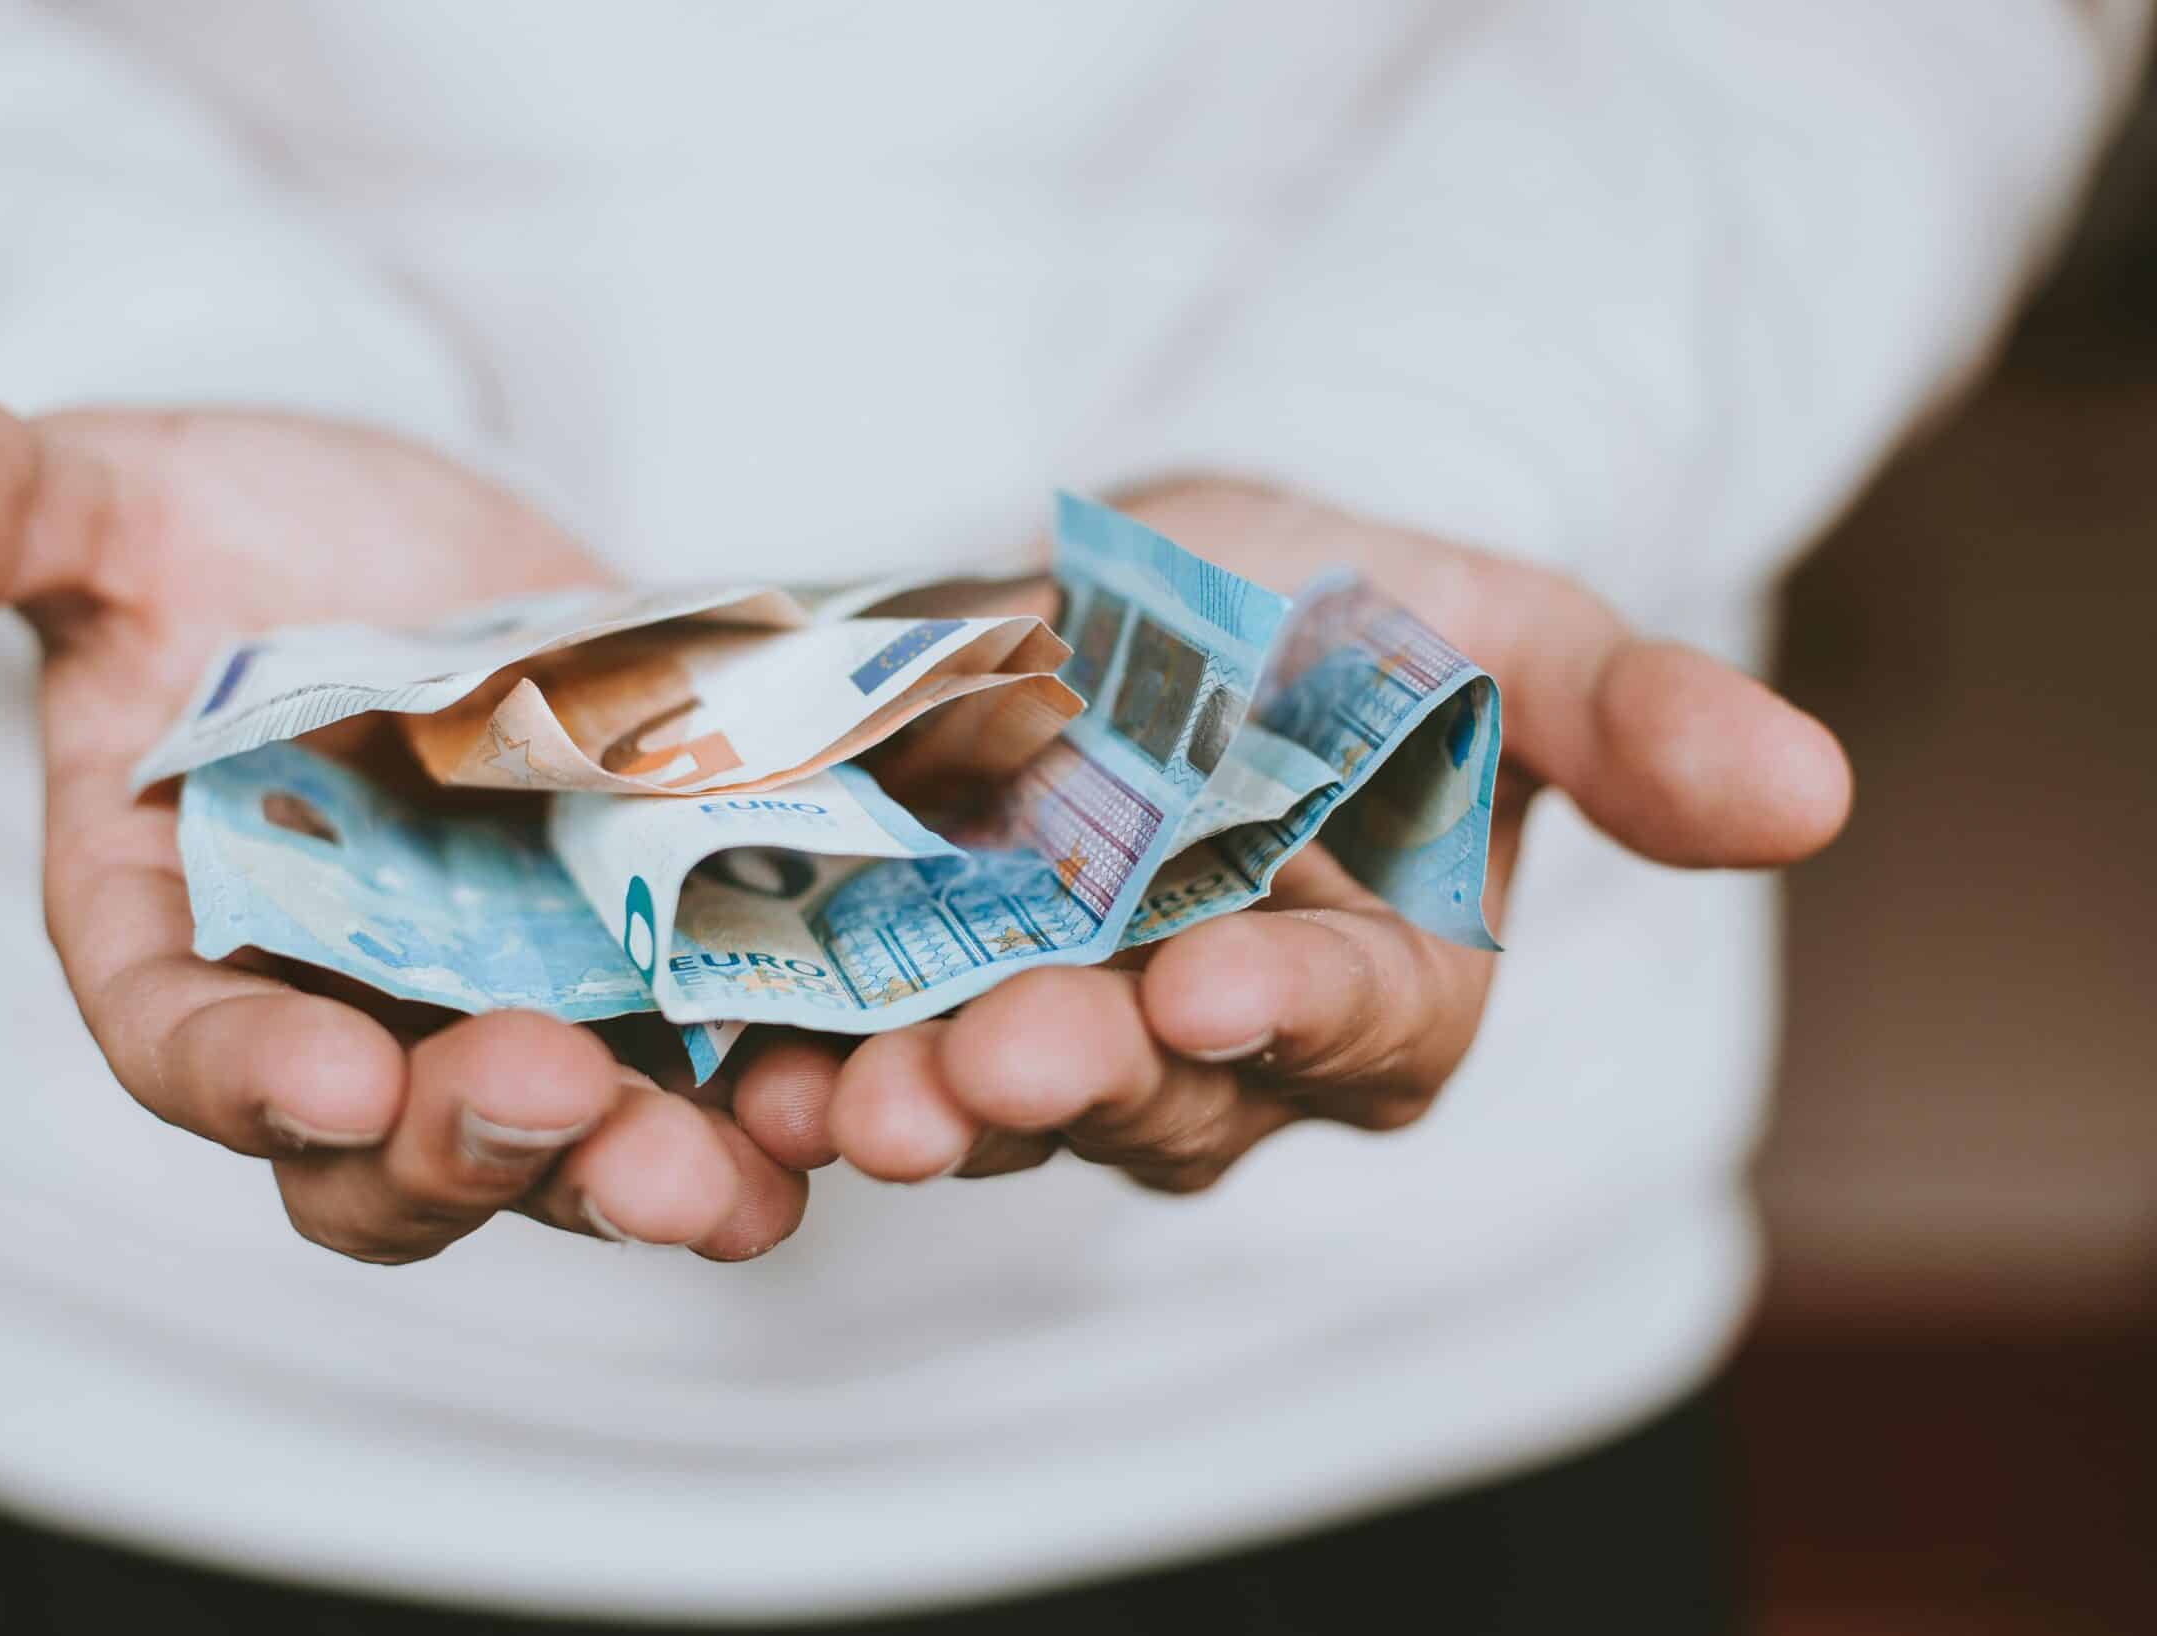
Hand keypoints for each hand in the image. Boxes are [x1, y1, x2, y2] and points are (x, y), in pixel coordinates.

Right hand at [0, 396, 806, 1261]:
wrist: (409, 541)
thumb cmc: (230, 532)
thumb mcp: (120, 499)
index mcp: (178, 939)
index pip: (182, 1043)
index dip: (241, 1072)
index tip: (323, 1074)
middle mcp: (341, 1018)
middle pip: (385, 1156)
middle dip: (467, 1150)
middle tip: (555, 1102)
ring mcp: (509, 1014)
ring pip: (565, 1155)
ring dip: (643, 1178)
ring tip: (729, 1179)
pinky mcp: (652, 976)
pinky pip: (708, 1074)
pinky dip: (770, 1104)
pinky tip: (848, 1107)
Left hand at [723, 479, 1852, 1190]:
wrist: (1156, 586)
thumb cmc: (1349, 606)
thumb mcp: (1489, 617)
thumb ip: (1623, 712)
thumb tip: (1813, 796)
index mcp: (1389, 982)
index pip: (1360, 1023)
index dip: (1295, 1008)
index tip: (1217, 977)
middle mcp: (1227, 1053)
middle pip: (1160, 1095)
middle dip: (1074, 1077)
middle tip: (984, 1061)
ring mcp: (1066, 1039)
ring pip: (1005, 1107)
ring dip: (925, 1106)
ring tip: (842, 1094)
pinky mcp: (921, 1004)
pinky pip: (870, 1058)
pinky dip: (806, 1068)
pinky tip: (742, 1064)